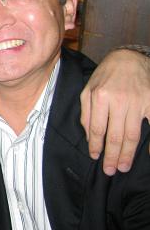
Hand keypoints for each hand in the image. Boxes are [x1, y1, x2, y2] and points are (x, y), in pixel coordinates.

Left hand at [80, 49, 149, 174]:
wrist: (128, 59)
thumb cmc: (106, 76)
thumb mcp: (88, 89)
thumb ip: (86, 112)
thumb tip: (88, 136)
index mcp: (99, 97)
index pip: (97, 128)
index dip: (96, 146)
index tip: (96, 158)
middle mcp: (118, 100)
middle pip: (114, 135)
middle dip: (112, 156)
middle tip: (111, 170)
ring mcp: (137, 102)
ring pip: (132, 134)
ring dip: (127, 153)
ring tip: (123, 166)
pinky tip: (147, 155)